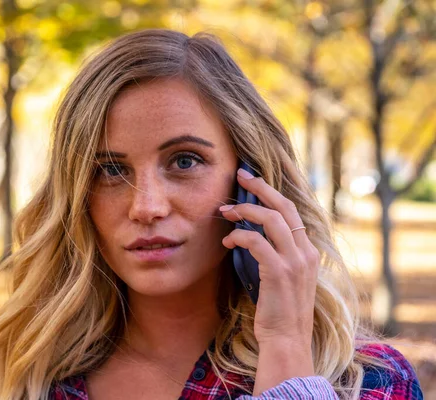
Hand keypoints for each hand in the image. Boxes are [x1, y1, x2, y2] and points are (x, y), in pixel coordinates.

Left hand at [219, 168, 318, 347]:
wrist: (287, 340)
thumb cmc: (279, 310)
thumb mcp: (283, 277)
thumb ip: (276, 253)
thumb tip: (252, 233)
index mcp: (308, 251)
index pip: (293, 210)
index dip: (274, 190)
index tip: (256, 178)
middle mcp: (305, 252)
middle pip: (284, 206)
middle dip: (261, 187)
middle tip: (241, 176)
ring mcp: (295, 261)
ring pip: (271, 219)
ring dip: (244, 211)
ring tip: (225, 212)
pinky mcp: (280, 272)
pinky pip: (256, 242)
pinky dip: (239, 236)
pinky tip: (227, 242)